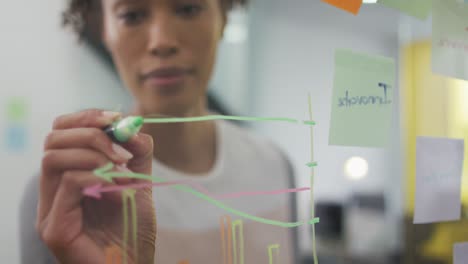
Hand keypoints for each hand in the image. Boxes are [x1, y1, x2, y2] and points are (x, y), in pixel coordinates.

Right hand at [37, 109, 155, 263]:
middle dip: (91, 132)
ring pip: (54, 157)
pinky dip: (97, 176)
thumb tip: (133, 125)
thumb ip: (137, 154)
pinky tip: (117, 188)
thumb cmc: (133, 231)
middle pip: (53, 139)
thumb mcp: (139, 183)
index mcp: (68, 176)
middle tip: (122, 150)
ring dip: (95, 154)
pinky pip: (68, 184)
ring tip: (122, 171)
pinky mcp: (54, 228)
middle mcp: (53, 191)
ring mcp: (49, 210)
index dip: (87, 117)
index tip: (117, 119)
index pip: (62, 131)